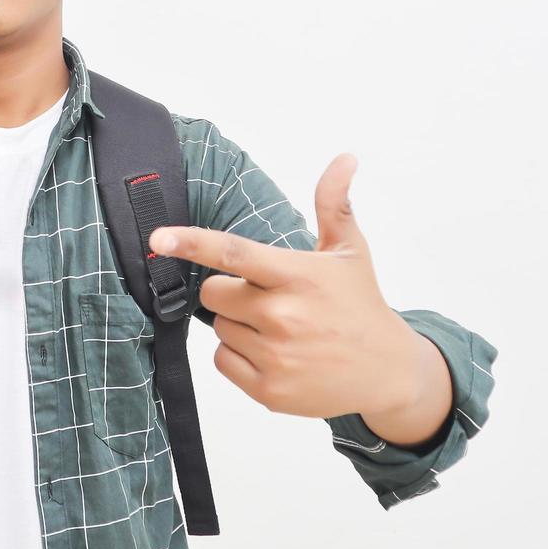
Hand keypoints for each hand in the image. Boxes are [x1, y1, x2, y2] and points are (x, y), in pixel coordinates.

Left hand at [147, 153, 428, 420]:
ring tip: (281, 330)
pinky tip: (274, 354)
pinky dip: (239, 357)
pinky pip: (222, 361)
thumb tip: (344, 158)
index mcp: (298, 276)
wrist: (389, 373)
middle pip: (213, 293)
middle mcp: (284, 316)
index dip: (192, 243)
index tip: (158, 238)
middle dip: (230, 292)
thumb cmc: (361, 305)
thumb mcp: (350, 251)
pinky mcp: (267, 390)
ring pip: (219, 328)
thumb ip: (334, 204)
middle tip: (267, 299)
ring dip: (239, 325)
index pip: (235, 253)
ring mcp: (275, 355)